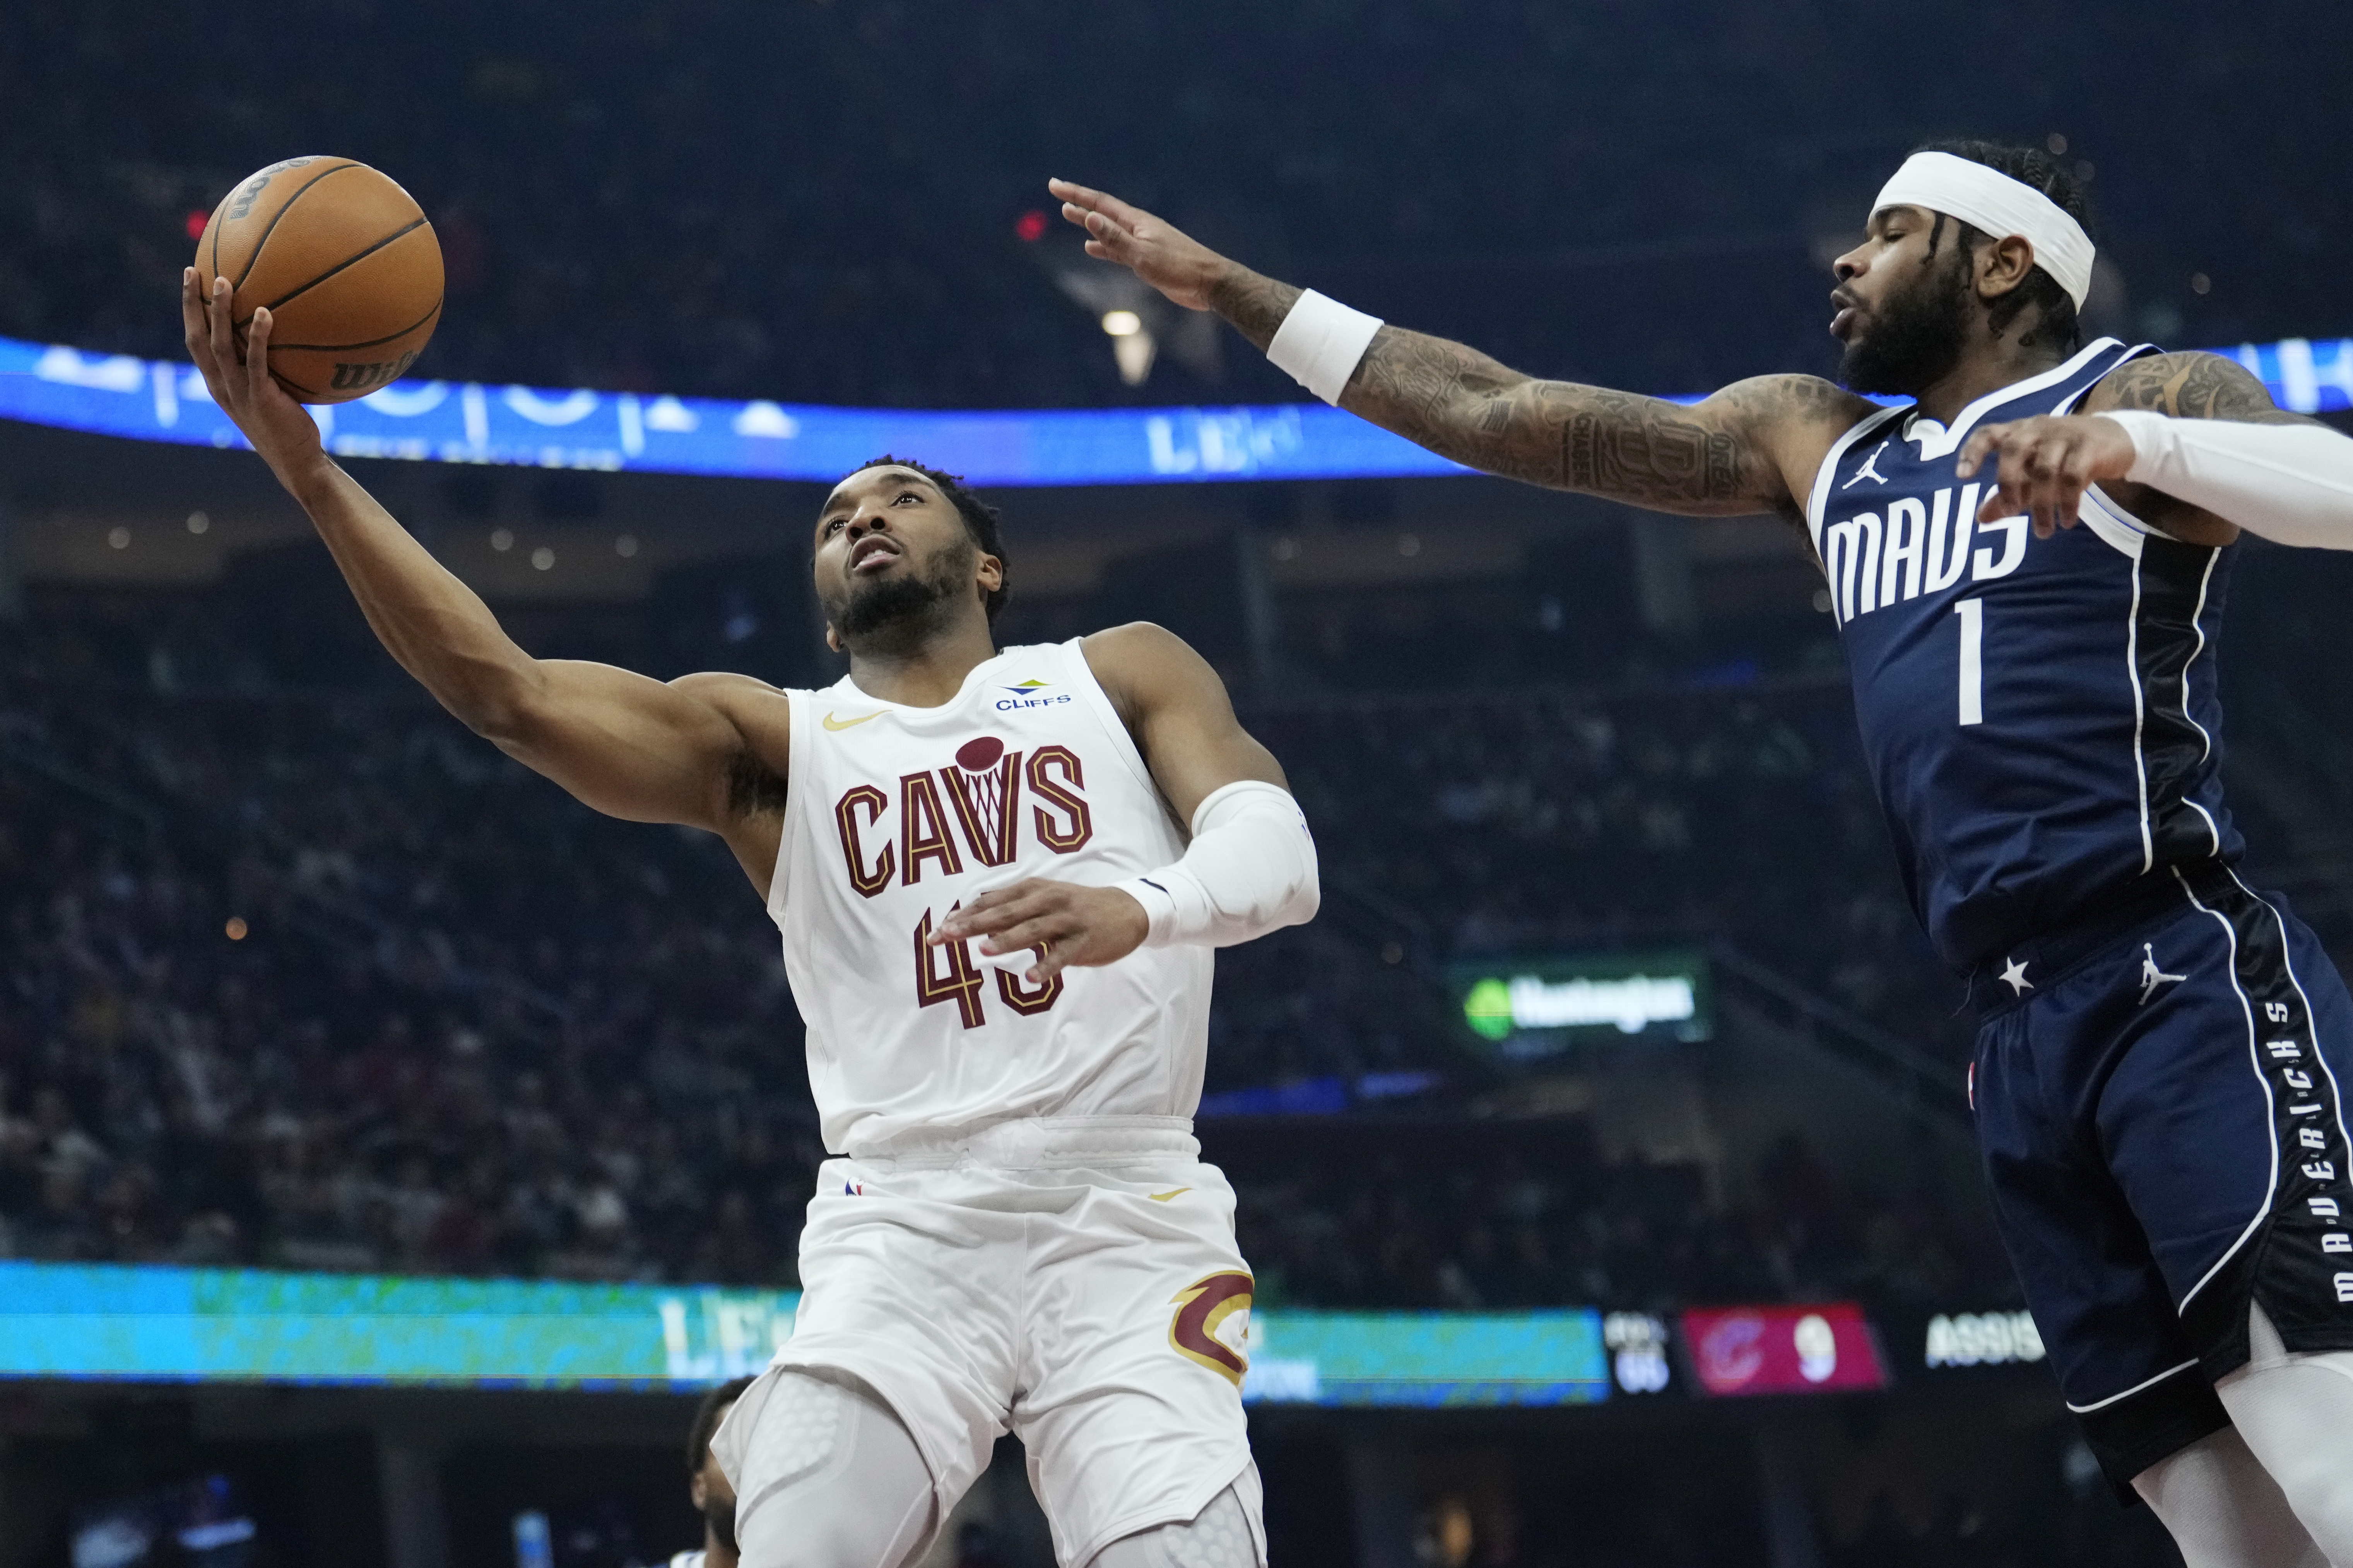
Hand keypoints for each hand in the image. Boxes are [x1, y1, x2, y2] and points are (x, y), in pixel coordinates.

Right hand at [181, 267, 326, 482]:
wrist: (297, 462)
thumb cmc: (288, 425)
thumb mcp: (270, 392)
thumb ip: (266, 367)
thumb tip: (284, 333)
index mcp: (218, 383)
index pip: (194, 341)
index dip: (188, 311)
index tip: (189, 280)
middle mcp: (221, 385)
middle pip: (196, 338)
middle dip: (191, 304)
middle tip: (193, 271)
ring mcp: (238, 393)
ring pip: (219, 346)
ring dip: (218, 312)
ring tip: (223, 281)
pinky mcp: (260, 398)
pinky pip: (256, 362)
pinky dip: (257, 336)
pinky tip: (264, 313)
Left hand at [930, 878, 1150, 984]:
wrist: (1126, 910)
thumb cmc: (1075, 908)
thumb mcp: (1044, 901)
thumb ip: (1012, 911)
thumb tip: (973, 924)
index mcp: (1033, 889)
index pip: (991, 901)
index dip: (964, 916)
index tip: (937, 932)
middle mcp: (1047, 900)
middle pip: (1006, 912)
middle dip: (974, 924)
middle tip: (947, 935)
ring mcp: (1067, 920)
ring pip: (1033, 929)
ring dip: (1008, 939)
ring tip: (983, 950)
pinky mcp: (1084, 940)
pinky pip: (1062, 954)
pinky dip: (1046, 965)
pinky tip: (1031, 977)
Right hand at [1049, 178, 1229, 311]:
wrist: (1208, 283)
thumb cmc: (1179, 268)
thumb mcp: (1143, 254)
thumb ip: (1115, 239)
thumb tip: (1090, 218)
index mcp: (1136, 221)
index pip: (1099, 203)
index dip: (1075, 194)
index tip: (1054, 186)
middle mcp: (1138, 227)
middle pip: (1102, 211)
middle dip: (1078, 203)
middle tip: (1057, 193)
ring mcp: (1142, 242)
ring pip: (1108, 229)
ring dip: (1088, 223)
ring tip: (1070, 216)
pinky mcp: (1147, 258)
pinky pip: (1117, 248)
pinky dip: (1103, 246)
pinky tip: (1091, 248)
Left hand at [1955, 414, 2137, 537]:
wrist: (2116, 439)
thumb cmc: (2065, 456)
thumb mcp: (2033, 474)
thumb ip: (2007, 494)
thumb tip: (1980, 519)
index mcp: (2018, 432)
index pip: (1988, 434)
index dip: (1972, 452)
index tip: (1962, 477)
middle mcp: (2037, 428)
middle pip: (2014, 450)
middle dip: (2007, 484)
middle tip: (2011, 513)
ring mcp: (2064, 434)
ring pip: (2044, 469)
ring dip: (2042, 505)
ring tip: (2044, 531)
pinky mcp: (2089, 446)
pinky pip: (2073, 476)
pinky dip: (2068, 502)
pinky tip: (2068, 521)